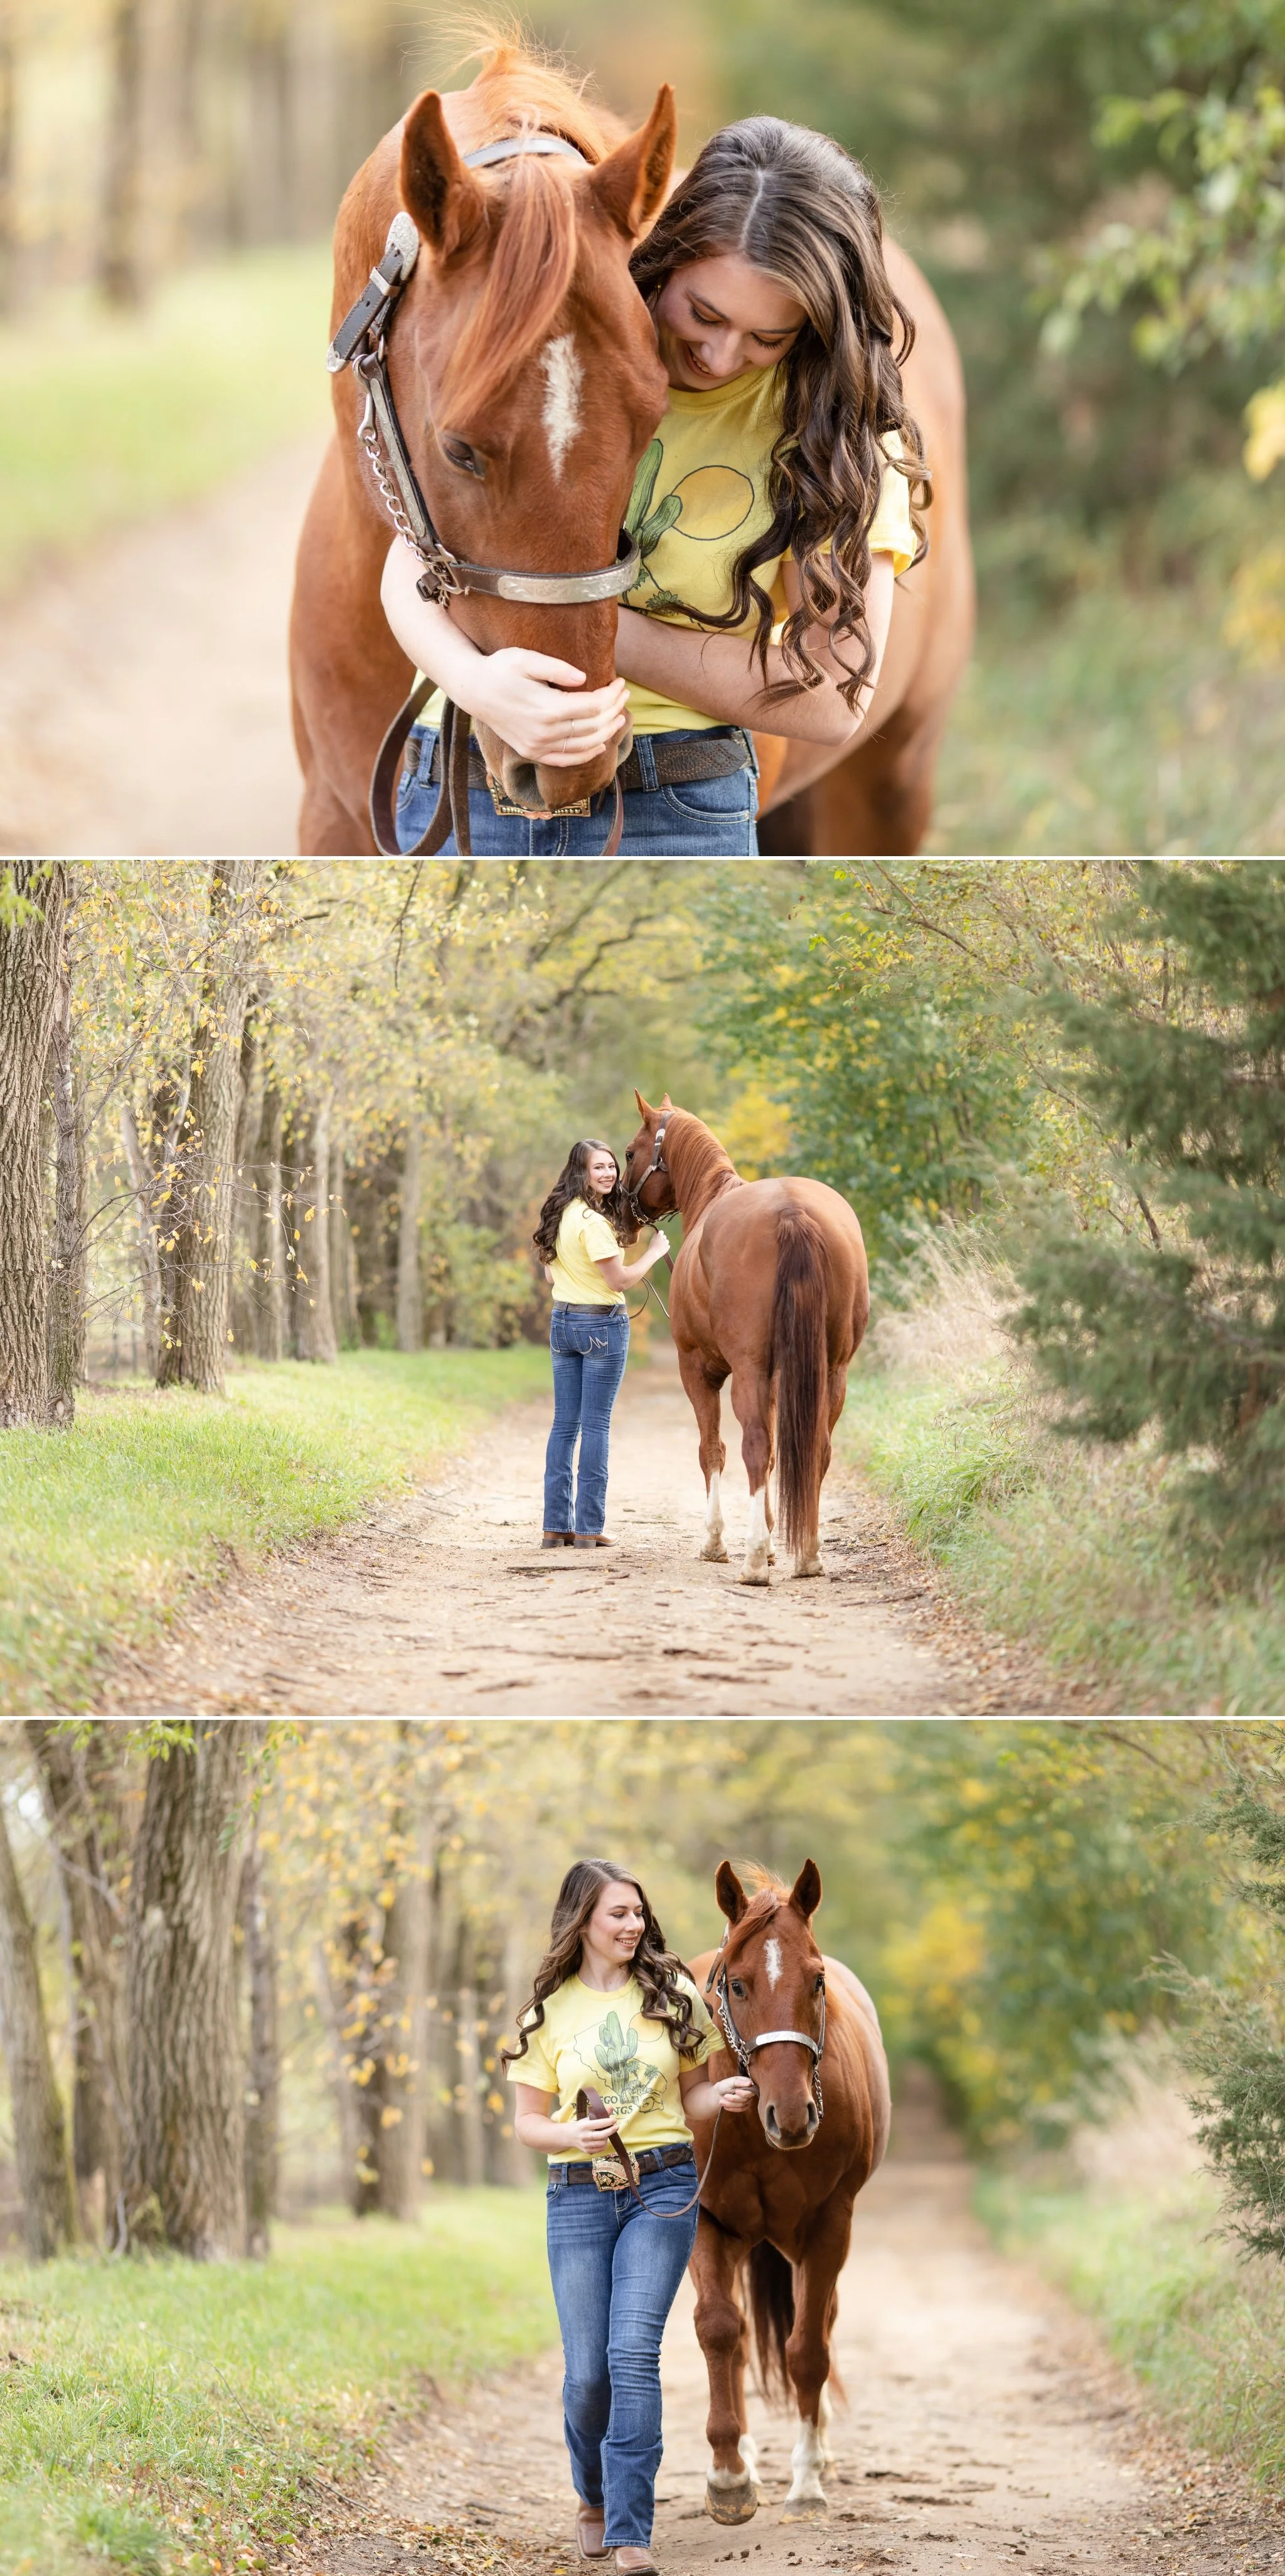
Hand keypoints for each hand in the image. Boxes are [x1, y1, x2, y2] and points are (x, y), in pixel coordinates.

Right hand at [465, 648, 628, 768]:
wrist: (473, 690)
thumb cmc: (500, 669)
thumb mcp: (526, 658)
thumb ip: (557, 667)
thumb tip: (584, 678)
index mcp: (547, 708)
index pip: (593, 705)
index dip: (611, 695)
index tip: (620, 682)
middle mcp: (545, 732)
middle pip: (593, 725)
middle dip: (614, 710)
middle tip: (624, 695)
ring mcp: (538, 746)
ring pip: (584, 745)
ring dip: (606, 732)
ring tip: (619, 718)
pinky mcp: (532, 752)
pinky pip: (565, 760)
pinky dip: (586, 755)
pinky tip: (599, 745)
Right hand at [569, 2113, 618, 2154]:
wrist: (569, 2136)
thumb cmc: (580, 2126)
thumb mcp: (588, 2118)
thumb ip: (600, 2114)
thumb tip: (611, 2108)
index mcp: (584, 2126)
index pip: (598, 2124)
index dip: (608, 2122)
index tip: (614, 2120)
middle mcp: (584, 2136)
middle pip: (601, 2135)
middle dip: (611, 2131)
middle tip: (616, 2127)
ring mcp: (585, 2145)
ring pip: (602, 2143)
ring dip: (607, 2138)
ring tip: (607, 2133)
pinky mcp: (587, 2151)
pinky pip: (600, 2149)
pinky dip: (604, 2144)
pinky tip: (603, 2139)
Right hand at [647, 1231, 670, 1266]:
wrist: (654, 1253)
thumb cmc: (651, 1246)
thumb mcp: (652, 1239)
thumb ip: (655, 1235)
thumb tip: (656, 1231)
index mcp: (660, 1235)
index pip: (661, 1232)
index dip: (660, 1234)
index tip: (658, 1236)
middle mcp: (664, 1238)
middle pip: (664, 1236)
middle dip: (662, 1238)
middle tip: (658, 1242)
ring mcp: (666, 1242)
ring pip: (666, 1241)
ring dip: (664, 1242)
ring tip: (660, 1246)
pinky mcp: (668, 1247)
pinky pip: (667, 1245)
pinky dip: (665, 1246)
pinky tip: (662, 1249)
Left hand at [713, 2076, 757, 2114]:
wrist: (719, 2093)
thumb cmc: (725, 2085)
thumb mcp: (730, 2082)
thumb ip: (740, 2082)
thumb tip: (750, 2083)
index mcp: (747, 2083)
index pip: (750, 2091)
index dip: (743, 2093)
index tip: (736, 2092)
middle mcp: (749, 2092)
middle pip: (745, 2099)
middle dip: (734, 2099)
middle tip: (725, 2096)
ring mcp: (747, 2099)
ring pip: (742, 2105)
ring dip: (731, 2104)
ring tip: (721, 2102)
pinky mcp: (744, 2106)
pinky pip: (740, 2109)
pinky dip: (732, 2108)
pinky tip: (725, 2106)